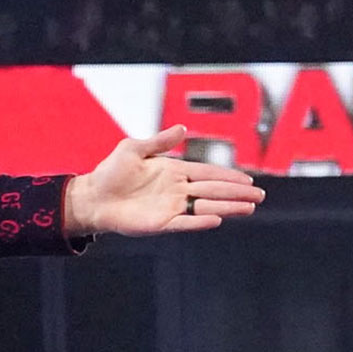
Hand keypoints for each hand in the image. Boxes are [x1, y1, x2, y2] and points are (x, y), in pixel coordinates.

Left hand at [64, 125, 263, 236]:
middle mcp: (176, 190)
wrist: (92, 196)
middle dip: (237, 192)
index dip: (228, 176)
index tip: (248, 180)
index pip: (207, 173)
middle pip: (213, 190)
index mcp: (173, 172)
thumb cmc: (110, 172)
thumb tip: (183, 128)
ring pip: (205, 207)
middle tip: (260, 195)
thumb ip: (159, 141)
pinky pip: (184, 223)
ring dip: (227, 207)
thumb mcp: (133, 149)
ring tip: (249, 207)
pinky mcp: (160, 223)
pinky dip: (199, 221)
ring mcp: (170, 207)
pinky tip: (216, 218)